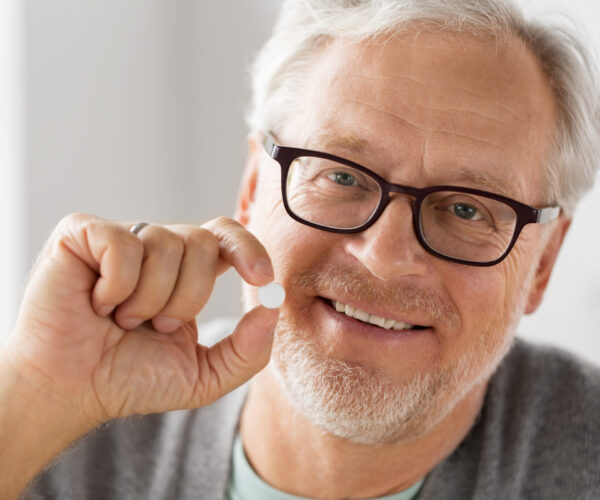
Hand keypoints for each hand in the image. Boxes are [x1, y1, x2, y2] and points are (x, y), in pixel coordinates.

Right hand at [3, 213, 277, 428]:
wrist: (71, 391)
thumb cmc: (130, 379)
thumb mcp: (202, 376)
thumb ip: (248, 350)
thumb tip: (272, 308)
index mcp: (187, 272)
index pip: (227, 236)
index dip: (249, 248)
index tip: (262, 277)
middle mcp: (158, 249)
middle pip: (203, 242)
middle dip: (188, 297)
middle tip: (156, 326)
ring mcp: (122, 238)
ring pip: (165, 243)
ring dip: (148, 299)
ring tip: (122, 319)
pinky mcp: (83, 234)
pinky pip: (123, 245)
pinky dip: (116, 287)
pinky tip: (97, 303)